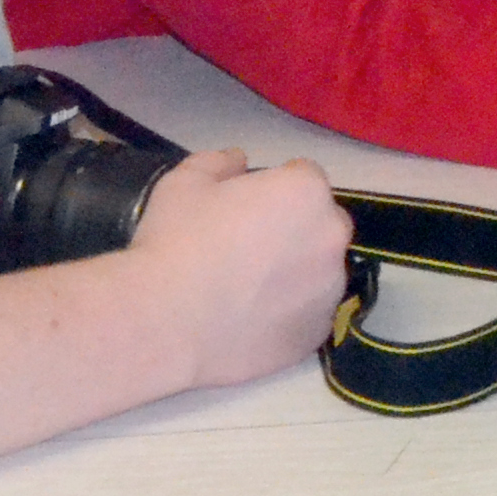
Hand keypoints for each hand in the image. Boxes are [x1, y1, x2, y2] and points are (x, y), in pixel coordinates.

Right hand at [126, 147, 354, 387]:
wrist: (166, 325)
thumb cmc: (177, 243)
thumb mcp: (185, 183)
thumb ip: (219, 162)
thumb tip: (239, 159)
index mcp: (305, 193)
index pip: (304, 176)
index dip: (275, 187)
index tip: (246, 206)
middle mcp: (330, 239)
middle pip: (321, 223)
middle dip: (296, 227)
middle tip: (248, 247)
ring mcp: (329, 291)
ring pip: (319, 272)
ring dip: (297, 272)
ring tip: (247, 291)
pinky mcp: (316, 336)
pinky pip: (309, 315)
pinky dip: (290, 314)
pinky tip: (252, 321)